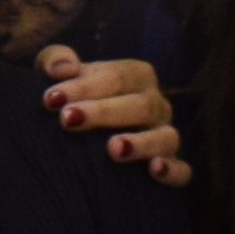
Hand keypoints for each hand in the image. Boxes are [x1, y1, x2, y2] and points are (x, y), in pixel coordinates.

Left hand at [39, 46, 188, 186]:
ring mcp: (165, 137)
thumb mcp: (59, 78)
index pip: (118, 77)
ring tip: (112, 149)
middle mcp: (155, 105)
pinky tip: (154, 170)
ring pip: (165, 136)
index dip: (85, 85)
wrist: (79, 141)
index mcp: (135, 77)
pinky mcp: (172, 169)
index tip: (51, 98)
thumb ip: (54, 62)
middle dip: (103, 112)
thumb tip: (62, 68)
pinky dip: (172, 171)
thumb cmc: (71, 101)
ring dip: (141, 142)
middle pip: (141, 105)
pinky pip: (183, 171)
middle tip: (67, 120)